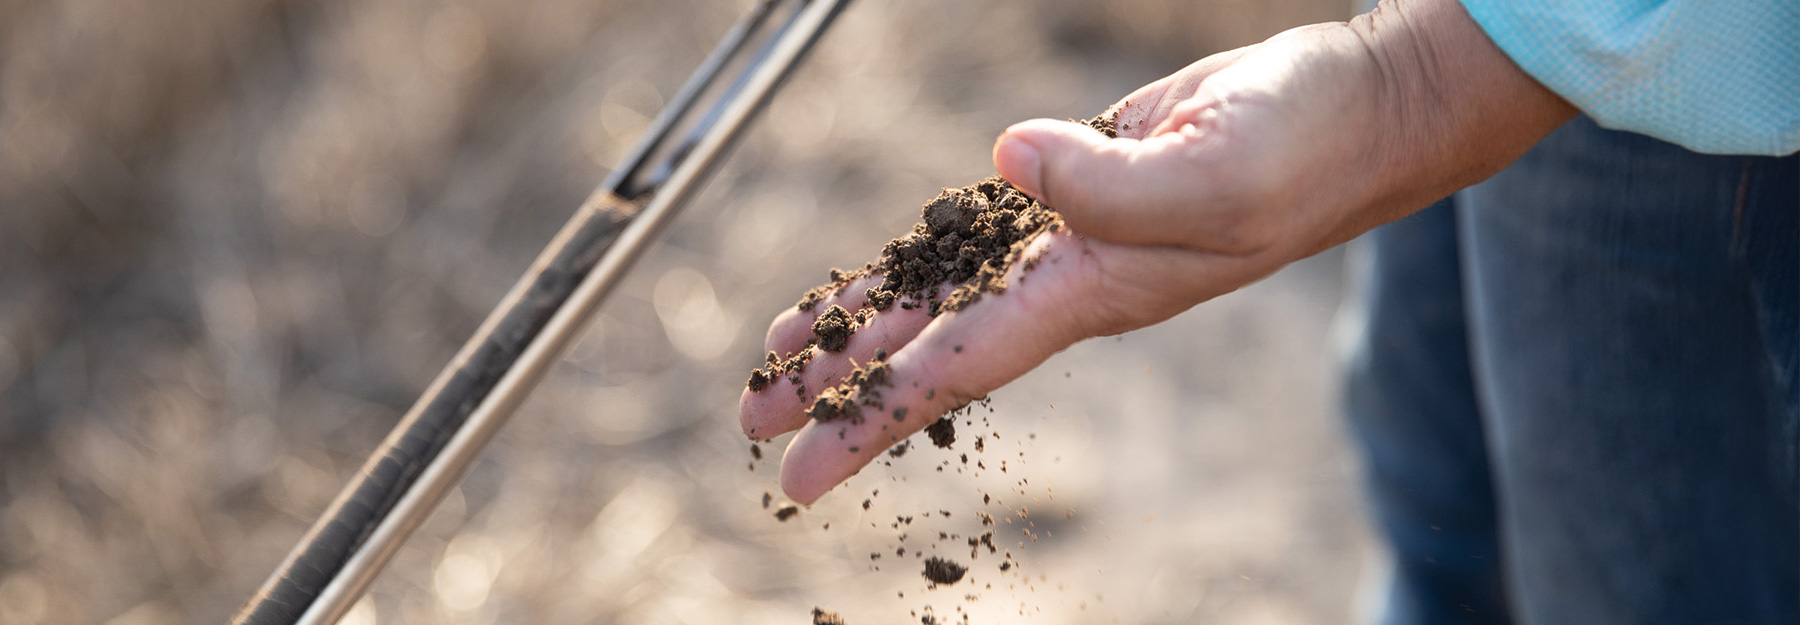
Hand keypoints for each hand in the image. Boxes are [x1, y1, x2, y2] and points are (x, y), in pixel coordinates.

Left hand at [741, 0, 1573, 503]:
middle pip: (926, 342)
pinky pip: (972, 226)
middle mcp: (1067, 278)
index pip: (955, 371)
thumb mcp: (1215, 174)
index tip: (798, 473)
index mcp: (1094, 294)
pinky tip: (875, 273)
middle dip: (838, 384)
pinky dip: (915, 252)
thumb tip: (1002, 164)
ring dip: (859, 319)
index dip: (869, 419)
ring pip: (937, 286)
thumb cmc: (1307, 149)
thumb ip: (1106, 183)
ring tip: (783, 352)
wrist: (1353, 107)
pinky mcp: (1073, 180)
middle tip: (754, 420)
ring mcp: (1068, 230)